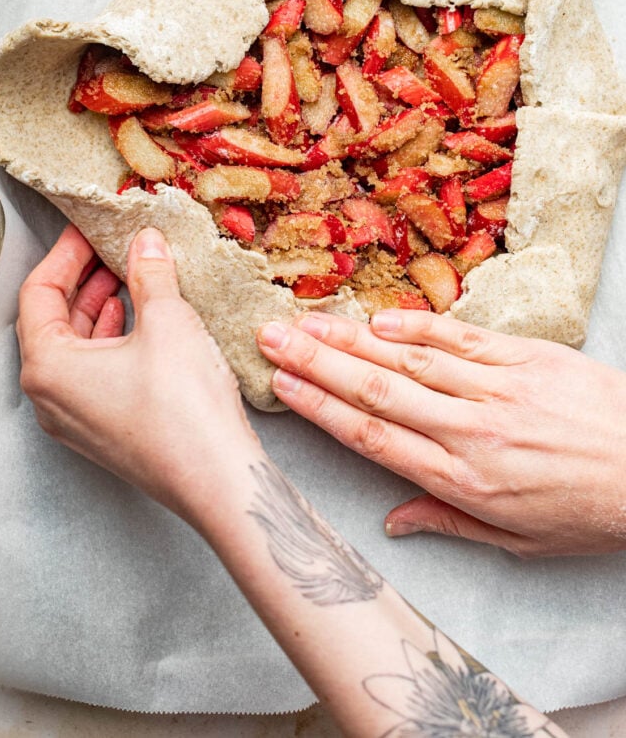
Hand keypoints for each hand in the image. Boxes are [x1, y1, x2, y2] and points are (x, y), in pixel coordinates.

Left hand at [17, 225, 259, 524]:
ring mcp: (74, 420)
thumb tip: (146, 242)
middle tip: (108, 248)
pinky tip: (137, 322)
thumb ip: (150, 273)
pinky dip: (108, 341)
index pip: (38, 293)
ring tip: (126, 278)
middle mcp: (49, 397)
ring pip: (72, 350)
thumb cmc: (184, 408)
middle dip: (81, 280)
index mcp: (47, 366)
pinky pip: (91, 375)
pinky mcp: (102, 432)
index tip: (89, 231)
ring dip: (96, 309)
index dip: (65, 254)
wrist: (216, 479)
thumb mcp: (168, 321)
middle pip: (50, 322)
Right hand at [256, 309, 625, 556]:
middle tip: (271, 338)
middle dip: (317, 363)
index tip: (282, 387)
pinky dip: (417, 327)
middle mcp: (471, 431)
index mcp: (463, 480)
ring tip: (306, 321)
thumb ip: (449, 522)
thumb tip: (392, 522)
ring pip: (410, 360)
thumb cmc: (589, 511)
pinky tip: (379, 318)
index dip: (322, 408)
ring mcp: (498, 389)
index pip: (373, 438)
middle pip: (378, 392)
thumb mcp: (518, 540)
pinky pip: (462, 338)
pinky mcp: (527, 358)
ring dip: (353, 339)